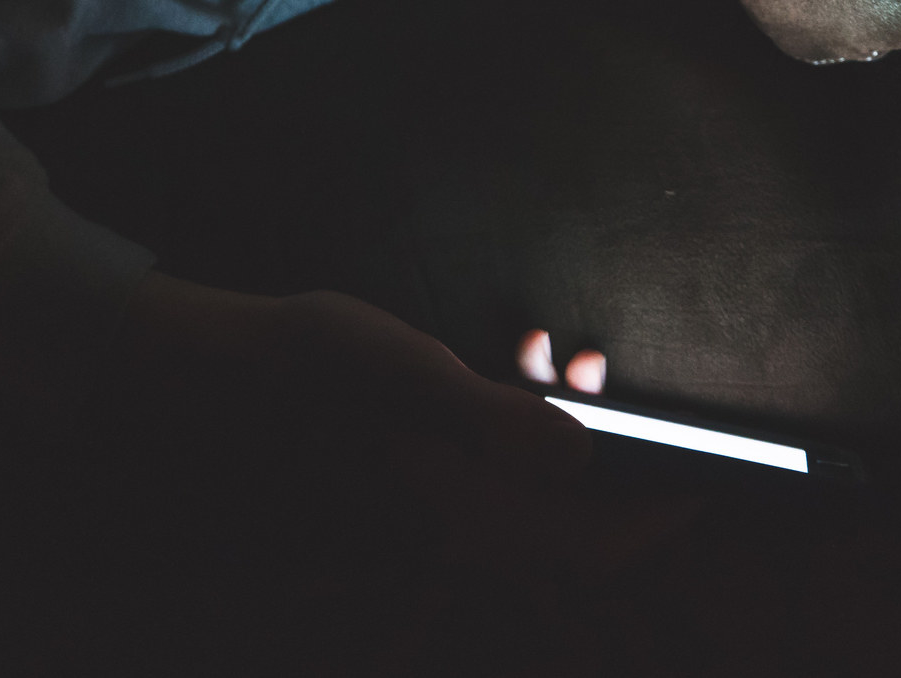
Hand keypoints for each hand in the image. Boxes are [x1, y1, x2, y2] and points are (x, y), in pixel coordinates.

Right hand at [90, 279, 701, 665]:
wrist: (197, 371)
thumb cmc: (292, 365)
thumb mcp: (397, 370)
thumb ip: (489, 417)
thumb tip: (579, 450)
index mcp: (452, 507)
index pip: (577, 544)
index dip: (650, 521)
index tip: (703, 482)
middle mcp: (446, 521)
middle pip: (565, 526)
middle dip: (613, 461)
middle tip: (612, 381)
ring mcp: (425, 503)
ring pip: (529, 493)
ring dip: (564, 434)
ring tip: (561, 357)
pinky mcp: (407, 474)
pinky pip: (491, 469)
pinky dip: (519, 425)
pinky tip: (509, 361)